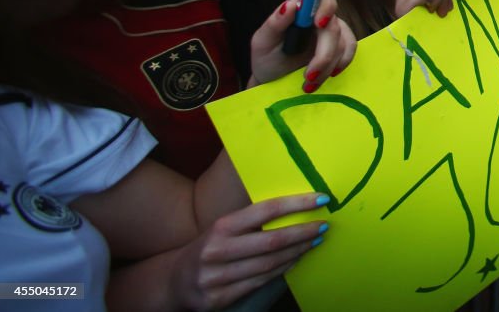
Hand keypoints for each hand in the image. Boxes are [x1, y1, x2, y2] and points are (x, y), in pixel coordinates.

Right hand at [170, 192, 327, 310]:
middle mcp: (217, 251)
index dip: (296, 204)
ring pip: (269, 264)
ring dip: (297, 251)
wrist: (174, 281)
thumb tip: (294, 206)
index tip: (320, 199)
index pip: (265, 211)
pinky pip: (260, 282)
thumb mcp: (223, 228)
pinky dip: (283, 269)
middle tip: (323, 224)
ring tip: (315, 240)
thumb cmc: (209, 247)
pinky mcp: (219, 298)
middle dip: (303, 232)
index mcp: (221, 227)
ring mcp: (217, 277)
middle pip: (272, 241)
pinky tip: (296, 259)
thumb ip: (251, 220)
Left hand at [249, 0, 356, 92]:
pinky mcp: (339, 46)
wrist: (273, 79)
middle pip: (334, 27)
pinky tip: (327, 76)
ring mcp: (331, 31)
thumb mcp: (263, 41)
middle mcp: (319, 16)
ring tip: (308, 83)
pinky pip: (349, 51)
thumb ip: (275, 22)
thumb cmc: (266, 57)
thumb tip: (290, 5)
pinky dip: (340, 65)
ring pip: (343, 43)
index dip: (326, 5)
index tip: (319, 23)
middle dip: (324, 54)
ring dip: (328, 66)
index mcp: (301, 9)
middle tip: (307, 76)